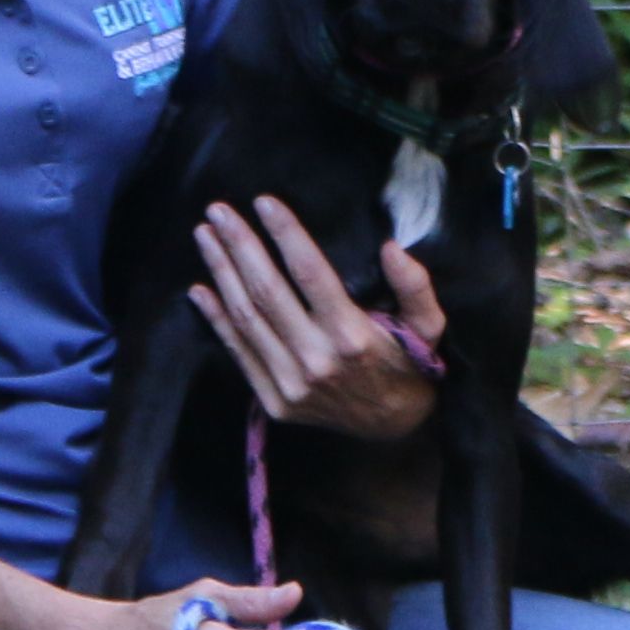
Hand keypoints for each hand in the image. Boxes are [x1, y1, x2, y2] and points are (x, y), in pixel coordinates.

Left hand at [194, 199, 446, 439]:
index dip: (284, 233)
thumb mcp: (430, 326)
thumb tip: (391, 247)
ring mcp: (290, 383)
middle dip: (238, 245)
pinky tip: (200, 289)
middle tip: (217, 210)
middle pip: (266, 291)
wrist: (396, 428)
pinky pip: (239, 352)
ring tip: (204, 236)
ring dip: (220, 272)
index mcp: (352, 335)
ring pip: (246, 318)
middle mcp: (315, 359)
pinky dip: (215, 319)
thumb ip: (415, 286)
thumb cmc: (410, 366)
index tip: (264, 201)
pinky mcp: (275, 401)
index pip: (309, 272)